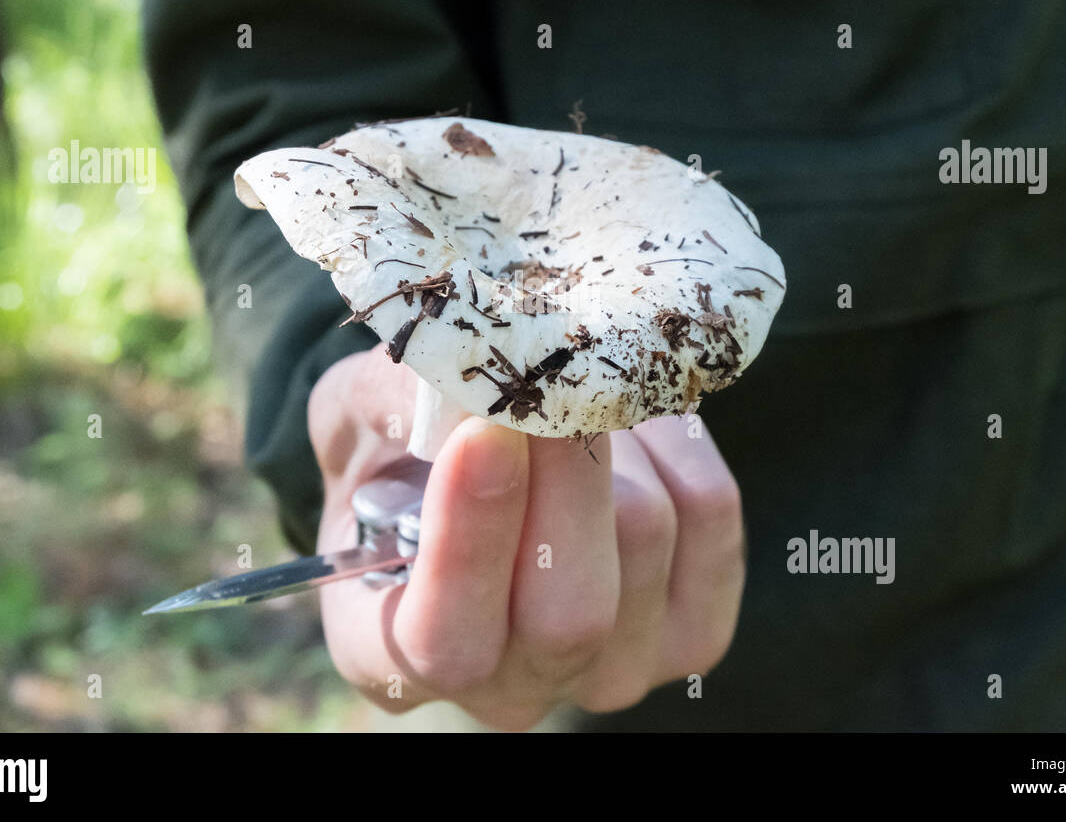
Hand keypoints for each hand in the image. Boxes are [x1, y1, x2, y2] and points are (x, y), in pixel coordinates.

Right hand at [308, 343, 744, 729]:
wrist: (476, 470)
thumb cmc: (395, 453)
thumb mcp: (354, 416)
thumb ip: (387, 401)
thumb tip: (462, 376)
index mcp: (394, 657)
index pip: (446, 637)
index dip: (471, 538)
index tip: (482, 434)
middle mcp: (508, 689)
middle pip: (571, 609)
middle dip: (567, 473)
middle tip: (556, 375)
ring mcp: (611, 672)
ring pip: (644, 539)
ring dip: (615, 439)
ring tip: (577, 391)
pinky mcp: (693, 633)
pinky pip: (710, 515)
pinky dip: (674, 441)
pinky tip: (630, 420)